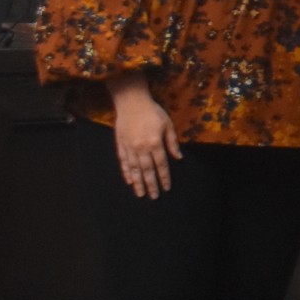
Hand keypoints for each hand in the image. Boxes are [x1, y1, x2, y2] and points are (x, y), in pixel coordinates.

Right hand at [106, 73, 180, 197]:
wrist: (131, 102)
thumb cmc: (153, 112)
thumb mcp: (168, 124)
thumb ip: (172, 142)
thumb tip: (179, 158)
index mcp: (155, 143)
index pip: (161, 164)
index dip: (164, 177)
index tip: (166, 188)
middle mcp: (141, 148)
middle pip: (147, 170)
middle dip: (151, 184)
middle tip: (154, 197)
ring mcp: (129, 147)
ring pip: (135, 169)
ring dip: (138, 183)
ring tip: (140, 194)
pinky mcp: (121, 145)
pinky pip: (124, 162)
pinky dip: (127, 172)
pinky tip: (129, 181)